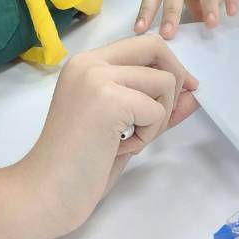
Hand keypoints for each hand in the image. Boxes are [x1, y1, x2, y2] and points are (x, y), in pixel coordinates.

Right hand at [20, 35, 198, 233]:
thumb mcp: (126, 128)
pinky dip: (149, 134)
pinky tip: (122, 148)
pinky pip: (157, 109)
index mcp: (87, 64)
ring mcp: (97, 78)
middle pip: (156, 47)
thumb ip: (157, 105)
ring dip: (159, 117)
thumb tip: (194, 92)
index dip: (169, 66)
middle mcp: (90, 63)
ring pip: (164, 81)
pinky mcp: (108, 100)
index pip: (143, 44)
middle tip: (162, 117)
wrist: (44, 194)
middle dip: (175, 79)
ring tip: (131, 140)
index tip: (181, 93)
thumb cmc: (79, 167)